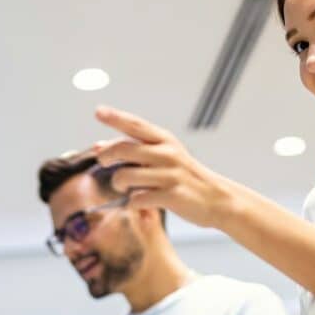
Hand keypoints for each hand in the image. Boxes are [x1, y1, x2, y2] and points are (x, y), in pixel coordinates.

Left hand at [92, 105, 235, 229]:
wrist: (217, 198)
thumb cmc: (184, 177)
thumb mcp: (164, 156)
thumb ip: (134, 150)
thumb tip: (97, 146)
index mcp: (165, 140)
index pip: (136, 125)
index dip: (116, 117)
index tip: (98, 111)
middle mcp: (167, 153)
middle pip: (123, 149)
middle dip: (106, 155)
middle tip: (102, 162)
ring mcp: (170, 175)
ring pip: (125, 176)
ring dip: (118, 183)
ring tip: (123, 187)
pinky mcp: (172, 196)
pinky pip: (137, 198)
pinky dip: (132, 202)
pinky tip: (138, 202)